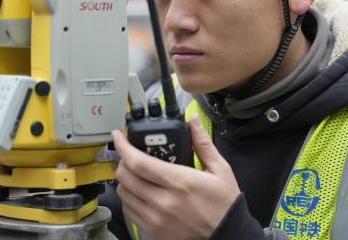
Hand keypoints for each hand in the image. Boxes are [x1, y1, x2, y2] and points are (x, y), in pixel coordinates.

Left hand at [113, 114, 239, 239]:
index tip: (118, 136)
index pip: (139, 162)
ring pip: (123, 194)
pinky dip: (130, 199)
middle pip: (125, 177)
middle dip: (122, 161)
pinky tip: (141, 192)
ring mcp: (156, 219)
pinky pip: (129, 211)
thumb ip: (203, 143)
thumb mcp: (220, 169)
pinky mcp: (153, 232)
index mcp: (179, 182)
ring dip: (125, 180)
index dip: (123, 146)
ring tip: (136, 174)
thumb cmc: (224, 203)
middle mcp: (164, 202)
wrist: (228, 235)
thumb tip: (193, 120)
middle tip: (129, 154)